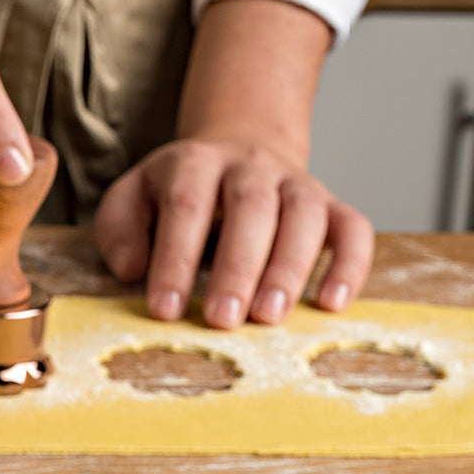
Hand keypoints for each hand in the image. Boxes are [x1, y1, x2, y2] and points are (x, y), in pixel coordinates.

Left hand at [92, 136, 374, 328]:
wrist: (238, 153)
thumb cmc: (176, 193)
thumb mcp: (132, 198)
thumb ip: (119, 229)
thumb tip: (131, 268)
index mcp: (195, 162)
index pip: (185, 205)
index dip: (175, 259)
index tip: (165, 310)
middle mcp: (251, 166)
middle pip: (251, 209)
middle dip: (236, 268)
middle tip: (221, 320)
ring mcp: (296, 183)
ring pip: (304, 216)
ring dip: (289, 269)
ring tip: (269, 317)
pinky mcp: (332, 205)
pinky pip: (353, 228)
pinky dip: (350, 265)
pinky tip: (331, 304)